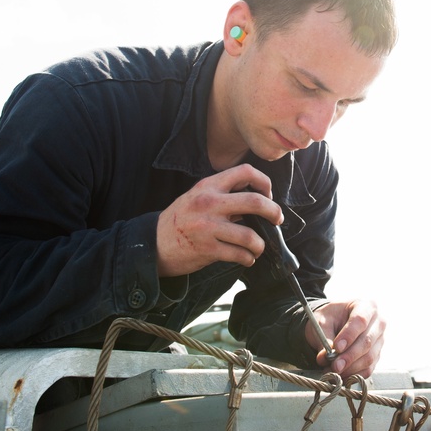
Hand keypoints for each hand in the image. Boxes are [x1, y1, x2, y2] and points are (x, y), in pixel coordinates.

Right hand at [156, 164, 282, 276]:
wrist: (153, 244)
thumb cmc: (180, 220)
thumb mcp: (196, 197)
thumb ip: (222, 195)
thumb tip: (256, 201)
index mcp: (208, 186)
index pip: (244, 172)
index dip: (263, 181)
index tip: (268, 194)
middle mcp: (209, 203)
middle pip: (255, 201)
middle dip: (274, 211)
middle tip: (277, 219)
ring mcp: (208, 227)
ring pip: (250, 235)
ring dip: (260, 244)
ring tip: (258, 247)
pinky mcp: (207, 249)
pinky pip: (239, 254)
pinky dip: (248, 258)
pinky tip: (246, 258)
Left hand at [307, 300, 385, 377]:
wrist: (334, 324)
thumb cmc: (329, 319)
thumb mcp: (322, 322)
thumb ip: (324, 339)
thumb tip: (324, 358)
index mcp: (365, 306)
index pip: (360, 321)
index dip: (349, 335)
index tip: (337, 348)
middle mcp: (378, 323)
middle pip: (367, 342)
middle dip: (349, 356)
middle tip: (334, 366)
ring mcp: (379, 340)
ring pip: (369, 357)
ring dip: (350, 368)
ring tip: (333, 371)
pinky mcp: (377, 355)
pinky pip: (369, 368)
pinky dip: (354, 375)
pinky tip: (341, 376)